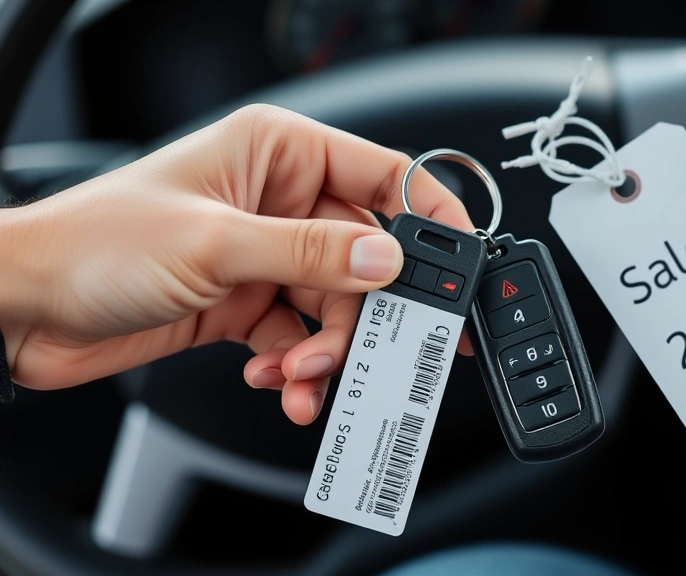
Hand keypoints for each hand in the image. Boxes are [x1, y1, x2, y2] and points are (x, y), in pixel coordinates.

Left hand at [0, 104, 474, 424]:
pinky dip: (300, 367)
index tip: (460, 262)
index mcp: (278, 154)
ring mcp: (265, 255)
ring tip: (303, 376)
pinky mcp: (248, 303)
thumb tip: (388, 258)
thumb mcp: (217, 244)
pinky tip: (282, 382)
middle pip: (367, 256)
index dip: (429, 216)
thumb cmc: (94, 244)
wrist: (23, 308)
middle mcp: (278, 201)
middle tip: (386, 349)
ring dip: (329, 351)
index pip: (383, 174)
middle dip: (368, 310)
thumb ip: (312, 253)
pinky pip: (302, 338)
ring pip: (337, 307)